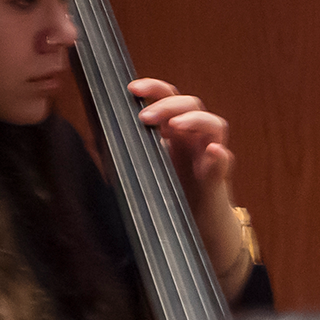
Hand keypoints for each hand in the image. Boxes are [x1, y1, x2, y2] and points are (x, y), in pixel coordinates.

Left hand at [127, 76, 250, 286]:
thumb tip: (93, 136)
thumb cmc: (167, 197)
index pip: (169, 97)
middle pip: (192, 104)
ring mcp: (208, 157)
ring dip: (196, 120)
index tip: (132, 89)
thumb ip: (122, 152)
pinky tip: (212, 151)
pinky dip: (219, 155)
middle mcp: (193, 139)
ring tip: (177, 126)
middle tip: (146, 117)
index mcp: (174, 133)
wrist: (192, 231)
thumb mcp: (140, 170)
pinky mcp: (218, 180)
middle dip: (169, 104)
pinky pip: (225, 162)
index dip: (154, 88)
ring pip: (215, 125)